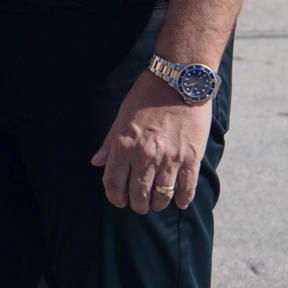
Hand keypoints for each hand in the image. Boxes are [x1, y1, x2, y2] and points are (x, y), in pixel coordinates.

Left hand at [90, 70, 214, 212]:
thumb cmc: (146, 97)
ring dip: (158, 204)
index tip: (119, 201)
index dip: (115, 197)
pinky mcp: (191, 158)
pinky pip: (186, 188)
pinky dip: (182, 199)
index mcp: (124, 146)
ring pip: (161, 195)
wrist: (178, 82)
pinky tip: (179, 202)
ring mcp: (169, 158)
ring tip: (157, 203)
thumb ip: (109, 143)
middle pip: (138, 194)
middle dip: (137, 205)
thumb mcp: (121, 118)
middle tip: (140, 205)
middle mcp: (144, 156)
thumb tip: (96, 162)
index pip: (113, 183)